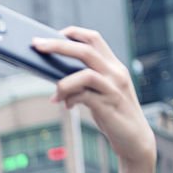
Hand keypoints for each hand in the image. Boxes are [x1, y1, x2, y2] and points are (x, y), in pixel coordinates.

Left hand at [35, 28, 155, 168]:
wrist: (134, 139)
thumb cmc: (113, 114)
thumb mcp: (101, 93)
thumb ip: (84, 83)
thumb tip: (56, 79)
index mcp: (113, 66)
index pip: (94, 39)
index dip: (74, 33)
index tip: (55, 34)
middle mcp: (116, 73)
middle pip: (85, 50)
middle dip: (58, 46)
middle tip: (37, 46)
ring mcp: (113, 89)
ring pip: (85, 74)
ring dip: (63, 83)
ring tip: (56, 96)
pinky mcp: (108, 106)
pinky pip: (84, 96)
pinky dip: (70, 99)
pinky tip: (67, 106)